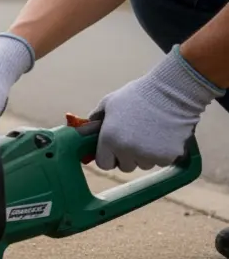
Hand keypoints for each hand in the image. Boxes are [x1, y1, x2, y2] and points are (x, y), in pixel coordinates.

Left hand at [90, 45, 222, 170]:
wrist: (171, 92)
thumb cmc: (138, 95)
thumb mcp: (109, 103)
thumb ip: (96, 119)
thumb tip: (86, 130)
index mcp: (108, 139)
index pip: (104, 164)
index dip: (109, 157)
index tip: (115, 150)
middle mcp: (126, 150)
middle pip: (125, 166)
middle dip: (128, 156)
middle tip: (135, 138)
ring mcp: (148, 155)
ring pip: (144, 165)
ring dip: (146, 155)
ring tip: (150, 132)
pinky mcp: (167, 156)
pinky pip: (161, 162)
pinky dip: (163, 153)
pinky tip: (163, 135)